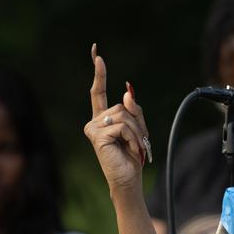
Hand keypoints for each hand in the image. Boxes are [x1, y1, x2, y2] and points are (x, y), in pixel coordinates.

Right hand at [84, 43, 149, 192]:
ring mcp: (93, 128)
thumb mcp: (137, 129)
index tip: (97, 54)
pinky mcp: (97, 136)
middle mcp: (94, 122)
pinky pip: (123, 126)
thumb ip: (133, 110)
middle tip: (140, 142)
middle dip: (138, 122)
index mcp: (102, 119)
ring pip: (124, 115)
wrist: (128, 180)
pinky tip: (130, 150)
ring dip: (137, 132)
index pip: (98, 92)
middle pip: (122, 106)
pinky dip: (133, 138)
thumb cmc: (132, 156)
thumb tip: (126, 92)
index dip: (99, 73)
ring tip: (135, 148)